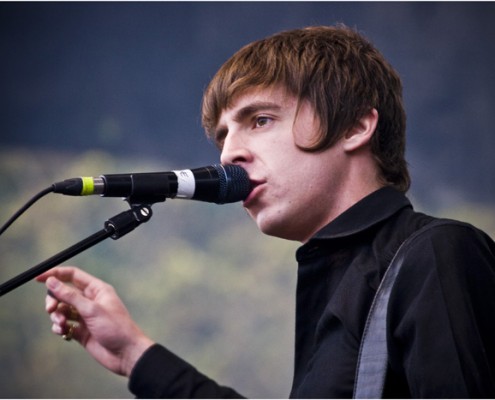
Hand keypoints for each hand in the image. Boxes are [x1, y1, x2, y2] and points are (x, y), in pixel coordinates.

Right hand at [36, 266, 153, 376]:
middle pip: (63, 293)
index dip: (55, 274)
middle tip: (50, 309)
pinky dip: (60, 328)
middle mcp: (90, 300)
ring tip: (62, 325)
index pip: (72, 275)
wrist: (126, 353)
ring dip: (57, 316)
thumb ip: (70, 296)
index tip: (38, 278)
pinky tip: (64, 333)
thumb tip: (52, 282)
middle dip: (54, 300)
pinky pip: (64, 325)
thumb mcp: (91, 310)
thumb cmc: (116, 328)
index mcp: (97, 289)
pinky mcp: (81, 331)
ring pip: (62, 310)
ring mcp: (85, 316)